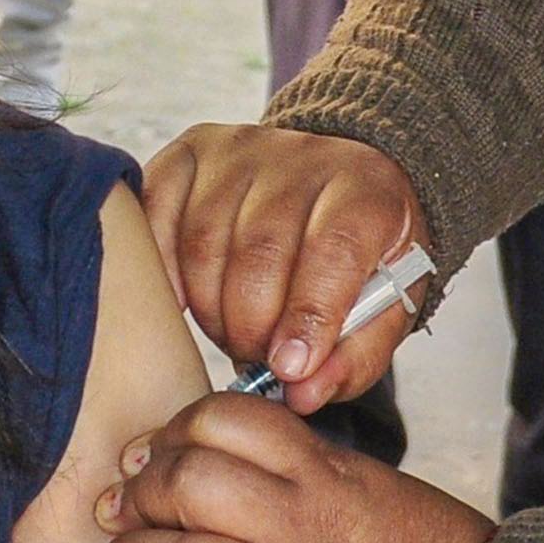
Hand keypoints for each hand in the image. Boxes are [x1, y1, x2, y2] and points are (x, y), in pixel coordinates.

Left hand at [99, 395, 487, 542]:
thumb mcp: (373, 486)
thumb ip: (301, 470)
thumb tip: (211, 460)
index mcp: (327, 475)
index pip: (224, 419)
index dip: (172, 432)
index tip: (153, 457)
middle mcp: (308, 530)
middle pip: (184, 484)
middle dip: (138, 496)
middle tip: (125, 514)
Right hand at [137, 124, 427, 404]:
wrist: (335, 181)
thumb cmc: (362, 254)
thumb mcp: (386, 307)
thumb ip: (354, 357)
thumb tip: (302, 393)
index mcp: (366, 189)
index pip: (333, 249)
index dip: (307, 315)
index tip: (289, 368)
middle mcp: (301, 156)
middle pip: (260, 250)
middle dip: (251, 324)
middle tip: (257, 355)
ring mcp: (239, 149)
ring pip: (204, 241)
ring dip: (210, 308)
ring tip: (231, 330)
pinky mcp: (189, 151)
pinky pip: (157, 215)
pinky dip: (165, 272)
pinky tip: (189, 299)